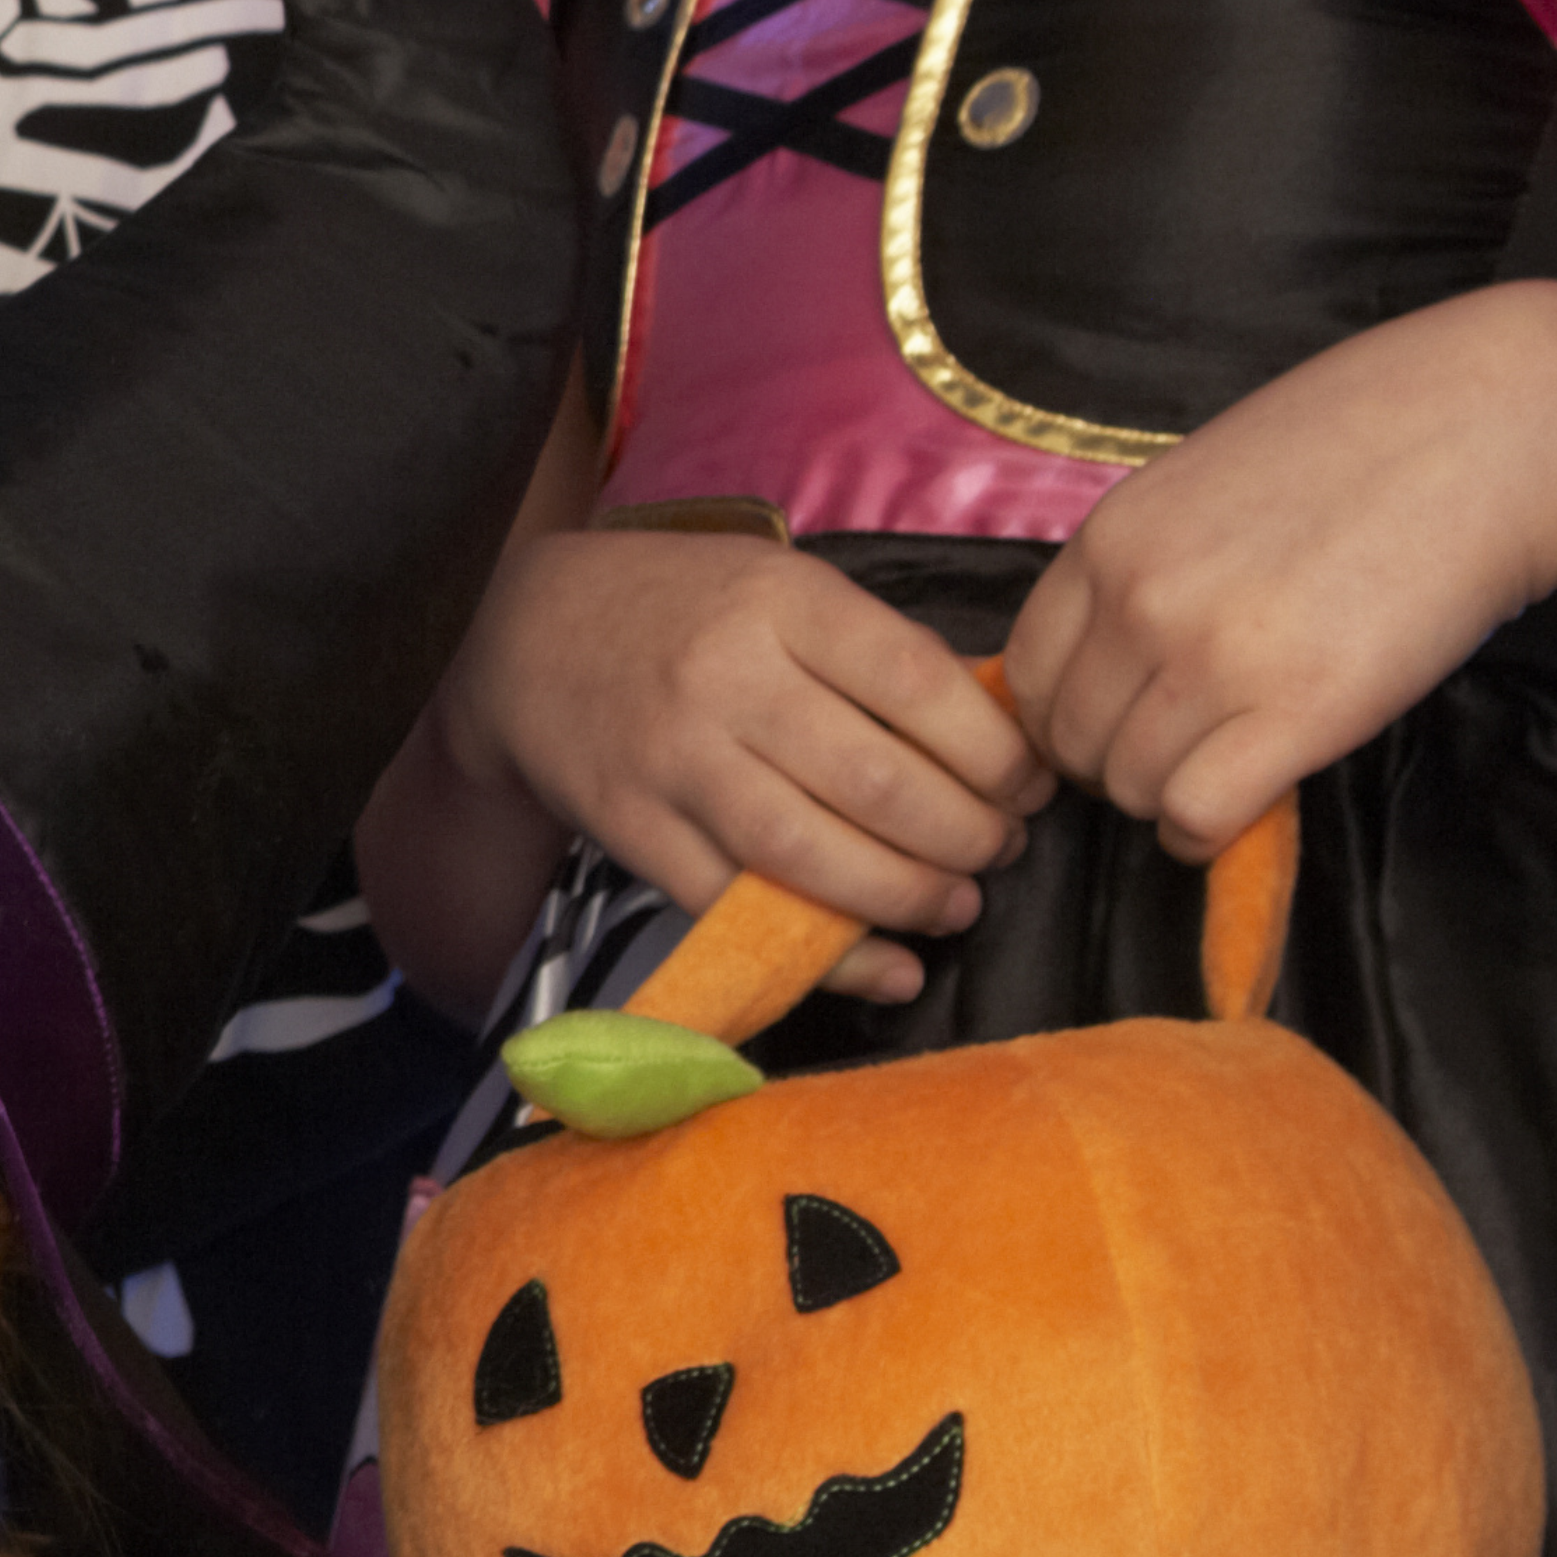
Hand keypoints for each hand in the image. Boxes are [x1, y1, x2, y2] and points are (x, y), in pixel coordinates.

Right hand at [439, 524, 1041, 1002]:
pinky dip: (826, 954)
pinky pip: (741, 907)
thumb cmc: (681, 608)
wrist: (525, 634)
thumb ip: (880, 652)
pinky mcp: (635, 827)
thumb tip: (1005, 733)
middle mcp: (728, 679)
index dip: (996, 753)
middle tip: (997, 852)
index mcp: (782, 604)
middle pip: (877, 781)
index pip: (919, 686)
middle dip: (966, 836)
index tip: (1030, 786)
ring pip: (814, 852)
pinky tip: (887, 966)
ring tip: (954, 905)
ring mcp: (676, 760)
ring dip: (907, 895)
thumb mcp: (781, 589)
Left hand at [1005, 287, 1556, 859]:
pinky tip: (1250, 800)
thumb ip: (1146, 563)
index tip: (1120, 722)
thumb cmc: (1365, 444)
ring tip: (1229, 764)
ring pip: (1130, 788)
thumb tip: (1115, 654)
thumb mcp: (1205, 483)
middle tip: (1187, 747)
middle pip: (1069, 743)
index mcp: (1108, 539)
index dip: (1069, 714)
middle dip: (1116, 762)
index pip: (1026, 674)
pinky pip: (1198, 815)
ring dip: (1169, 796)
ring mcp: (1210, 658)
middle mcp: (1139, 601)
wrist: (1497, 433)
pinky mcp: (1297, 711)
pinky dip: (1210, 830)